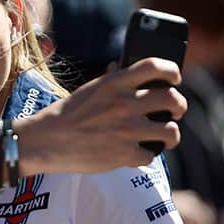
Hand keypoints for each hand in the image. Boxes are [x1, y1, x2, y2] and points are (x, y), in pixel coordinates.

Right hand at [25, 57, 186, 173]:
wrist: (45, 142)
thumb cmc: (66, 115)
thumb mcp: (89, 90)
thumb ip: (111, 81)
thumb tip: (122, 68)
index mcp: (115, 83)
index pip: (155, 66)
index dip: (172, 71)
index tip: (175, 79)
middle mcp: (124, 104)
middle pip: (172, 99)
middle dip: (179, 107)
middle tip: (175, 112)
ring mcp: (126, 130)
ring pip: (171, 131)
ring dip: (171, 135)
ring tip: (164, 137)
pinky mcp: (124, 154)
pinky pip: (150, 156)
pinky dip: (145, 157)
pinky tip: (136, 154)